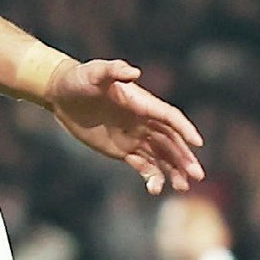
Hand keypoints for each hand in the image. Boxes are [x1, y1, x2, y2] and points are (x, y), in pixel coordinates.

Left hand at [45, 60, 203, 195]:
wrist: (62, 93)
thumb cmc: (80, 78)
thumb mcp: (94, 72)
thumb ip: (114, 70)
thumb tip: (133, 72)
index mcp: (142, 103)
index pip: (169, 117)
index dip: (184, 129)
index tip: (197, 143)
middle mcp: (143, 121)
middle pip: (171, 141)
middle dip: (184, 158)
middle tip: (197, 176)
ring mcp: (134, 136)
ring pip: (161, 156)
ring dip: (173, 170)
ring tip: (181, 187)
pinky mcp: (122, 149)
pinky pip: (142, 164)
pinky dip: (151, 176)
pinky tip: (155, 189)